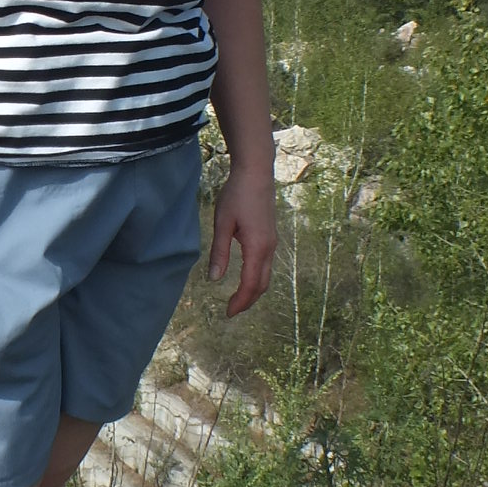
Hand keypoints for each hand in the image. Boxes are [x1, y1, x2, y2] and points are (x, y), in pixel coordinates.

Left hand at [208, 165, 276, 316]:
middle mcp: (269, 248)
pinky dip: (257, 278)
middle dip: (248, 301)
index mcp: (257, 247)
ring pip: (266, 275)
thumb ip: (219, 252)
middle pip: (262, 284)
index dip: (240, 301)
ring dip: (253, 291)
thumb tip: (215, 279)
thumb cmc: (237, 195)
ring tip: (238, 299)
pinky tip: (246, 278)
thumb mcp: (222, 223)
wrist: (256, 173)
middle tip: (231, 311)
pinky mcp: (271, 236)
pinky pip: (267, 265)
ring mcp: (272, 242)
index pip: (251, 284)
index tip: (228, 313)